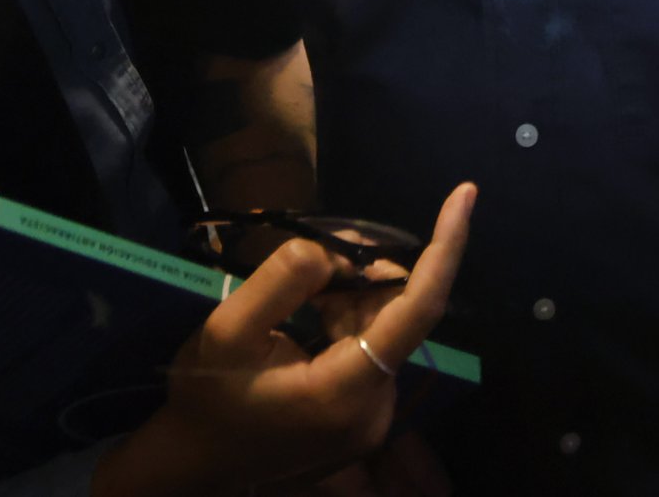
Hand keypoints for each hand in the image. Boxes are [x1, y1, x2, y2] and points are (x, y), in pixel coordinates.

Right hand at [93, 182, 475, 496]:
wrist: (193, 465)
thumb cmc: (205, 397)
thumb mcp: (228, 329)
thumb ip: (285, 279)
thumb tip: (338, 255)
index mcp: (346, 389)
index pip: (420, 309)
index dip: (447, 247)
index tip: (465, 193)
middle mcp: (375, 409)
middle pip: (397, 314)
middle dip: (368, 273)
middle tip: (321, 254)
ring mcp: (373, 419)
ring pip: (384, 330)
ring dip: (353, 299)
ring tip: (300, 299)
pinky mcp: (365, 420)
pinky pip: (372, 351)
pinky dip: (348, 322)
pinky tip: (309, 319)